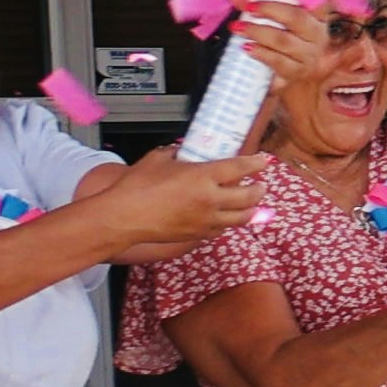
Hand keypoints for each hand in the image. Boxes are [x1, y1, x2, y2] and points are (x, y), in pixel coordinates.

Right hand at [84, 148, 280, 258]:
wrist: (124, 217)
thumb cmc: (137, 186)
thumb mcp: (158, 159)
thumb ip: (175, 153)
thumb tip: (181, 151)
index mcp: (203, 176)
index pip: (240, 168)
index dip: (255, 163)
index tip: (263, 160)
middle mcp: (210, 199)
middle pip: (249, 196)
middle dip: (259, 189)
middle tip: (261, 185)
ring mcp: (206, 220)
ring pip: (241, 218)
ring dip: (251, 210)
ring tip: (253, 205)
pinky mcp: (197, 234)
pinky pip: (222, 229)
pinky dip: (229, 223)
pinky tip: (228, 219)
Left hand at [226, 0, 334, 79]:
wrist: (295, 79)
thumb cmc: (288, 41)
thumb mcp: (277, 19)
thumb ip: (259, 4)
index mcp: (320, 18)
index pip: (320, 1)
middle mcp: (319, 36)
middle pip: (297, 18)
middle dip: (270, 9)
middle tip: (250, 7)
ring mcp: (310, 56)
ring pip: (284, 40)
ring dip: (258, 31)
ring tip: (239, 27)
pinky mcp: (298, 73)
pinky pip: (278, 61)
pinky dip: (261, 53)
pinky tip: (248, 48)